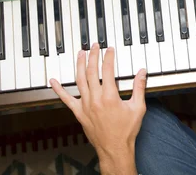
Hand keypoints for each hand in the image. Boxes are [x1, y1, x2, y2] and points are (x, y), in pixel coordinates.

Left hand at [51, 44, 146, 173]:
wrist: (114, 149)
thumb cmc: (126, 131)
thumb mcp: (138, 107)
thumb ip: (139, 88)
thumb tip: (142, 72)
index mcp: (110, 97)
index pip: (107, 70)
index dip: (108, 57)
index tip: (110, 50)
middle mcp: (95, 99)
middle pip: (92, 72)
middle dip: (93, 56)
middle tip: (94, 46)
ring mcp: (85, 106)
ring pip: (80, 80)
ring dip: (80, 65)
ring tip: (80, 54)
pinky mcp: (79, 113)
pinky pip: (66, 99)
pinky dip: (58, 89)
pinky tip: (53, 81)